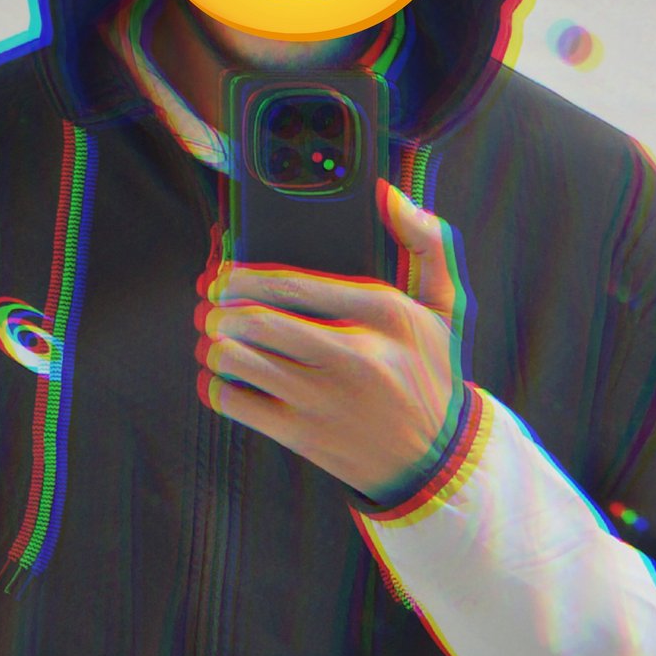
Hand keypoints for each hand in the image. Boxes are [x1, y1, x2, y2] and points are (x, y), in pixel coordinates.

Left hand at [195, 179, 468, 502]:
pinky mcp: (304, 435)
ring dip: (215, 345)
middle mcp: (353, 355)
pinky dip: (217, 386)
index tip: (224, 274)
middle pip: (256, 322)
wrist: (439, 462)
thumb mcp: (446, 306)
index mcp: (383, 314)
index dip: (243, 277)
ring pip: (238, 361)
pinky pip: (237, 404)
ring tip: (215, 338)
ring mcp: (325, 399)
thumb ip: (426, 241)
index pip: (292, 285)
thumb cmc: (432, 372)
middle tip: (209, 304)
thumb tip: (388, 193)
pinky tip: (223, 378)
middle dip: (219, 309)